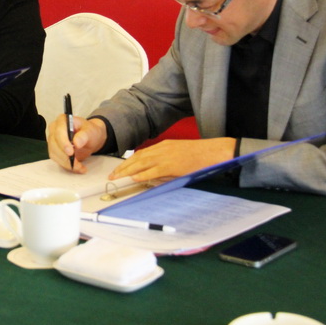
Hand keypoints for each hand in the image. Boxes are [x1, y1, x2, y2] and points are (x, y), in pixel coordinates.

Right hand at [47, 115, 107, 172]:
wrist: (90, 139)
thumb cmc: (90, 131)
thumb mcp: (91, 131)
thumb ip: (84, 135)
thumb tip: (76, 143)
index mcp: (62, 120)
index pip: (58, 131)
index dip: (63, 142)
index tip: (71, 152)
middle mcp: (54, 129)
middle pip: (54, 144)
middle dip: (65, 156)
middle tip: (77, 163)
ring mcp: (53, 140)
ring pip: (54, 154)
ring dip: (66, 163)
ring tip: (80, 167)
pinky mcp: (54, 150)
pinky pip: (57, 160)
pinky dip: (67, 166)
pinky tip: (78, 167)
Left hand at [108, 137, 237, 181]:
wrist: (214, 152)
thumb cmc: (199, 156)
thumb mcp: (178, 156)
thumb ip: (164, 165)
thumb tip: (152, 177)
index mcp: (163, 146)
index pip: (140, 153)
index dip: (127, 161)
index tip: (119, 168)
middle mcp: (162, 149)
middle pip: (137, 158)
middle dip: (123, 167)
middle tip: (112, 175)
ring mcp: (166, 156)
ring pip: (142, 163)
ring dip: (128, 171)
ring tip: (117, 177)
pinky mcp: (172, 165)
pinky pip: (155, 170)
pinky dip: (143, 174)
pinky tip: (135, 178)